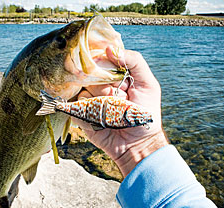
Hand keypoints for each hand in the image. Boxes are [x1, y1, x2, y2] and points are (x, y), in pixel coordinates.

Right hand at [72, 47, 168, 176]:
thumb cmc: (145, 114)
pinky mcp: (81, 115)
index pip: (101, 60)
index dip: (102, 62)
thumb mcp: (148, 84)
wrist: (137, 144)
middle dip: (103, 85)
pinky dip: (86, 111)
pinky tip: (99, 117)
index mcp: (114, 76)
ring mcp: (89, 100)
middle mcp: (100, 85)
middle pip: (89, 74)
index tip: (107, 68)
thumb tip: (111, 48)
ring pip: (82, 90)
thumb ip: (134, 61)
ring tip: (112, 112)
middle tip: (119, 97)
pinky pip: (75, 107)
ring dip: (97, 101)